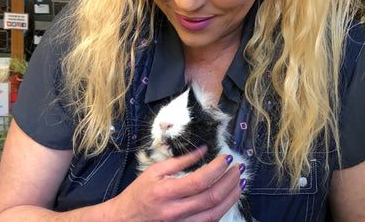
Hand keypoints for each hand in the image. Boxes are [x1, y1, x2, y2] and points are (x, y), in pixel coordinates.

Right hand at [106, 146, 244, 221]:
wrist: (124, 221)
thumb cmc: (137, 194)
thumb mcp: (154, 171)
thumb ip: (180, 161)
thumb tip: (203, 150)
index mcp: (166, 192)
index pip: (199, 180)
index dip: (217, 169)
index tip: (227, 159)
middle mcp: (175, 211)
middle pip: (211, 198)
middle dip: (229, 181)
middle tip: (239, 168)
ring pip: (215, 214)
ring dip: (231, 197)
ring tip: (240, 183)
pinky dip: (222, 209)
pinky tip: (228, 198)